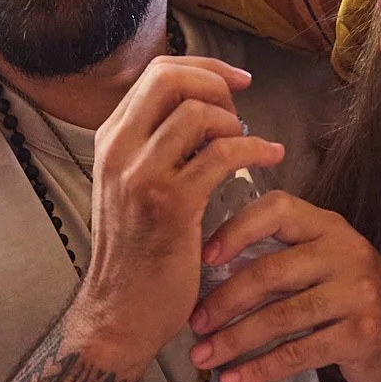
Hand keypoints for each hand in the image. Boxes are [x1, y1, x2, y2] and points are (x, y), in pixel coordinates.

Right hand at [67, 57, 285, 375]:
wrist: (119, 312)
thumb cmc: (135, 254)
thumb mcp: (130, 188)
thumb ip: (154, 147)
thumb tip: (200, 110)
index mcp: (109, 140)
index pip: (156, 73)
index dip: (203, 69)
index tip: (236, 81)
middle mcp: (118, 149)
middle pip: (172, 79)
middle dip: (217, 83)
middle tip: (242, 108)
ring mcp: (141, 175)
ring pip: (198, 113)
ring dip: (234, 122)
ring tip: (249, 145)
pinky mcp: (171, 203)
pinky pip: (222, 154)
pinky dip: (254, 149)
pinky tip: (271, 158)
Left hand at [188, 194, 380, 381]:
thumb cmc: (352, 299)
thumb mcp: (325, 262)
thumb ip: (282, 256)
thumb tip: (206, 269)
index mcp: (328, 226)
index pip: (277, 209)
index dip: (236, 229)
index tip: (203, 257)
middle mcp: (345, 252)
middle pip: (271, 272)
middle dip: (224, 300)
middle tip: (193, 323)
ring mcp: (357, 293)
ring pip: (281, 316)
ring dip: (235, 340)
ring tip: (203, 357)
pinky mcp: (361, 334)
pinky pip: (299, 353)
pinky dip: (261, 369)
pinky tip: (235, 380)